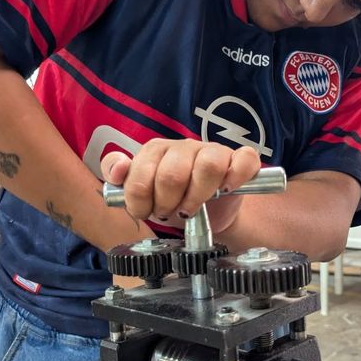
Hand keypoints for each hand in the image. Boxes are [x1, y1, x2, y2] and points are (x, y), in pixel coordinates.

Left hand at [101, 139, 260, 232]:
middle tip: (170, 213)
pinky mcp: (239, 160)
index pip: (140, 176)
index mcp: (155, 151)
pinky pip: (244, 159)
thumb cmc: (171, 199)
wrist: (207, 214)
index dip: (140, 202)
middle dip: (167, 204)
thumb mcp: (139, 191)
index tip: (147, 212)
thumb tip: (117, 171)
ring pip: (208, 165)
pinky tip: (226, 190)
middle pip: (172, 175)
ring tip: (192, 208)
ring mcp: (213, 151)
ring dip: (197, 197)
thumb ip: (118, 176)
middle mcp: (183, 147)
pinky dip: (236, 175)